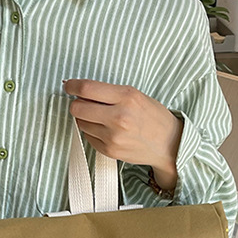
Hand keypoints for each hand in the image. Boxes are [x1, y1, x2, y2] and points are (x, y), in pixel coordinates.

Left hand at [63, 79, 183, 190]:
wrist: (168, 144)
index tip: (68, 86)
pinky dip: (93, 132)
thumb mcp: (136, 96)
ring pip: (81, 124)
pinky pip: (89, 138)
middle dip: (77, 104)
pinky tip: (107, 131)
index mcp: (126, 97)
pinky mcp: (110, 151)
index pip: (87, 89)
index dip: (72, 86)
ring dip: (86, 119)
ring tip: (101, 119)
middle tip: (83, 103)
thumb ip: (110, 93)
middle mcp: (118, 117)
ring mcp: (113, 137)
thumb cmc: (153, 117)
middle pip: (78, 108)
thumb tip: (80, 91)